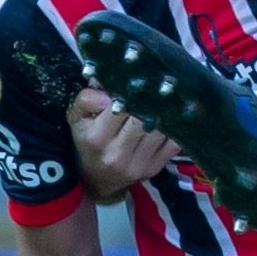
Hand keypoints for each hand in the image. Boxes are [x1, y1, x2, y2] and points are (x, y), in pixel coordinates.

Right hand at [67, 86, 180, 202]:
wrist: (98, 178)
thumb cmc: (88, 140)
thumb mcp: (76, 118)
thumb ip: (86, 99)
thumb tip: (107, 93)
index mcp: (96, 137)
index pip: (120, 108)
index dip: (131, 91)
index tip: (139, 77)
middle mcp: (118, 153)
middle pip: (144, 119)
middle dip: (152, 99)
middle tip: (160, 82)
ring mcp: (140, 162)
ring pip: (163, 129)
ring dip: (168, 110)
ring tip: (171, 92)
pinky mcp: (156, 166)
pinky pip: (175, 142)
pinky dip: (178, 125)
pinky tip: (179, 111)